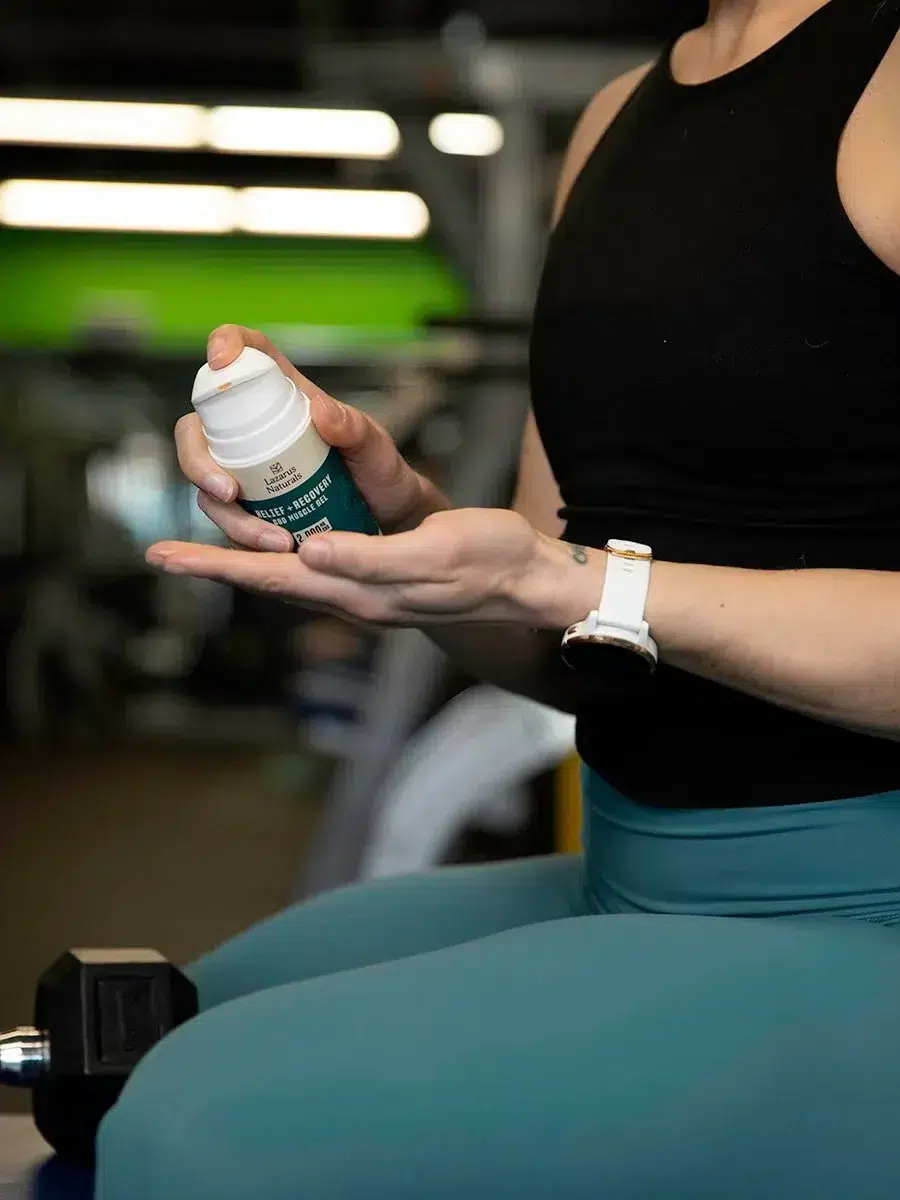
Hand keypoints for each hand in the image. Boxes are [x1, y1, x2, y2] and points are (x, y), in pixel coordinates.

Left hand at [146, 508, 605, 629]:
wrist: (526, 582)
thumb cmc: (489, 560)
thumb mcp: (432, 552)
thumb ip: (369, 558)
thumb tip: (308, 554)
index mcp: (358, 591)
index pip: (270, 579)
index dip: (215, 566)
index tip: (163, 557)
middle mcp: (352, 597)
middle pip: (267, 581)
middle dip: (215, 565)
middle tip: (164, 553)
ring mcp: (364, 590)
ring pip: (287, 576)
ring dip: (242, 562)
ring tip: (203, 548)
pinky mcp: (379, 576)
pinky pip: (314, 568)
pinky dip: (280, 555)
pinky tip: (276, 539)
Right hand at [175, 325, 447, 552]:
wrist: (390, 521)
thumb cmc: (382, 474)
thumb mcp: (376, 448)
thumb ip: (356, 428)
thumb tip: (321, 411)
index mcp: (287, 398)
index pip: (249, 356)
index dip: (227, 345)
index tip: (221, 360)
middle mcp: (257, 432)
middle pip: (199, 430)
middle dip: (197, 461)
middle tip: (227, 492)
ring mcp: (248, 472)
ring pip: (207, 484)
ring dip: (229, 515)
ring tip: (274, 539)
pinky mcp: (249, 510)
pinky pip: (226, 521)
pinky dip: (242, 537)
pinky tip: (276, 547)